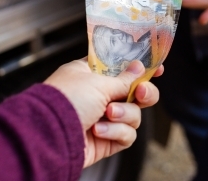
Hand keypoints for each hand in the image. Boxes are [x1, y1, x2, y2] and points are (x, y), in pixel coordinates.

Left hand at [44, 58, 162, 167]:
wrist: (49, 135)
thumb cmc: (66, 100)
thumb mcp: (98, 81)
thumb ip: (124, 78)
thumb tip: (140, 67)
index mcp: (93, 74)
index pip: (123, 68)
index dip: (140, 68)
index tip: (158, 69)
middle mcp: (99, 95)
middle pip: (136, 93)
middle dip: (143, 93)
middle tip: (140, 93)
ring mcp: (104, 118)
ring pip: (135, 114)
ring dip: (124, 114)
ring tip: (107, 114)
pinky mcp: (106, 140)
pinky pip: (127, 135)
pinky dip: (116, 132)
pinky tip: (98, 131)